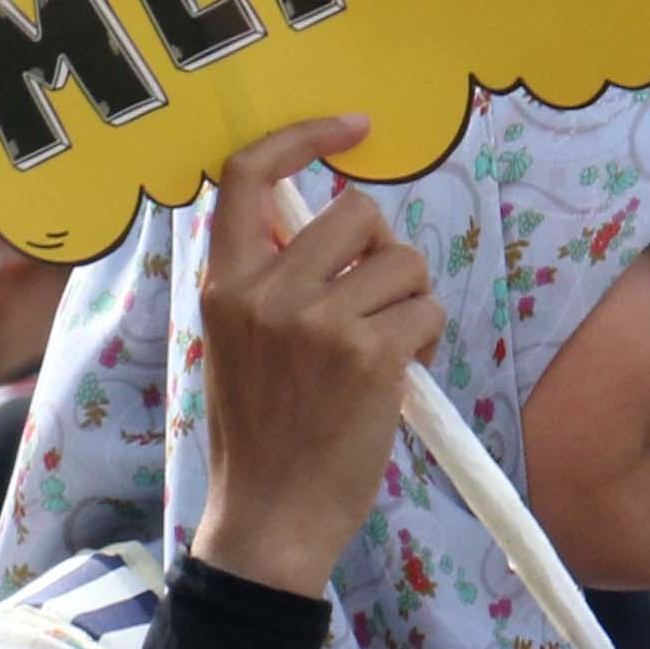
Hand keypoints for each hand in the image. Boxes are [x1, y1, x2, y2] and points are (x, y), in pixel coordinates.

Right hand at [189, 115, 442, 600]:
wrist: (270, 521)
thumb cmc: (260, 434)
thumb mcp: (235, 343)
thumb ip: (266, 281)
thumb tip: (326, 223)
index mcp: (224, 284)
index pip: (243, 175)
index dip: (302, 136)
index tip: (351, 127)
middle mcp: (265, 292)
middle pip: (356, 213)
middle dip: (383, 249)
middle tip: (377, 299)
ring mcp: (318, 323)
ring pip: (404, 262)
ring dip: (409, 298)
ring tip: (386, 346)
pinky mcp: (369, 356)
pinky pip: (425, 310)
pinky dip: (425, 337)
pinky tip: (400, 375)